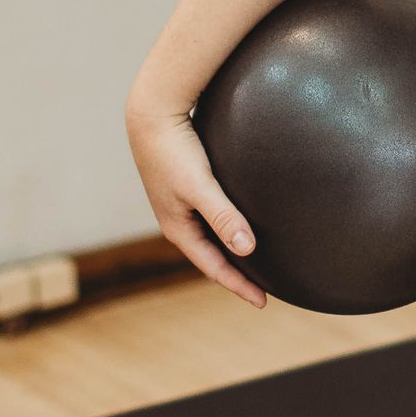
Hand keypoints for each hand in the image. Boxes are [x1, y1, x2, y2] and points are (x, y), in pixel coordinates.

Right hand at [124, 99, 267, 307]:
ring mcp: (181, 204)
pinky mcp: (188, 186)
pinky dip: (228, 228)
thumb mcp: (200, 186)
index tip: (264, 302)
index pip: (213, 267)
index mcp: (178, 228)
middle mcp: (179, 220)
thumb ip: (223, 216)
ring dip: (232, 251)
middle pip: (212, 256)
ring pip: (211, 237)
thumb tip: (247, 249)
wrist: (152, 114)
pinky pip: (212, 217)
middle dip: (236, 274)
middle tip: (264, 289)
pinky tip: (242, 223)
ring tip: (256, 262)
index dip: (239, 285)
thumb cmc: (175, 150)